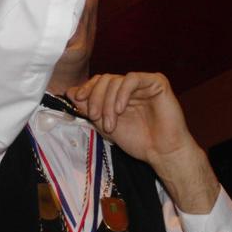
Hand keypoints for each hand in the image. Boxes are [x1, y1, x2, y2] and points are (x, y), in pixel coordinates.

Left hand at [67, 72, 219, 211]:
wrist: (162, 152)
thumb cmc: (137, 141)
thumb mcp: (105, 125)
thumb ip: (90, 108)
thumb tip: (70, 92)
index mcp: (119, 94)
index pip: (99, 82)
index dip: (86, 89)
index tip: (77, 101)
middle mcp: (131, 87)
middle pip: (105, 80)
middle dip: (95, 98)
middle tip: (95, 117)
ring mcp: (143, 83)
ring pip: (116, 80)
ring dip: (108, 102)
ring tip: (110, 124)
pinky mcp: (156, 82)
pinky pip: (132, 79)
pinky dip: (122, 93)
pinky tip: (121, 109)